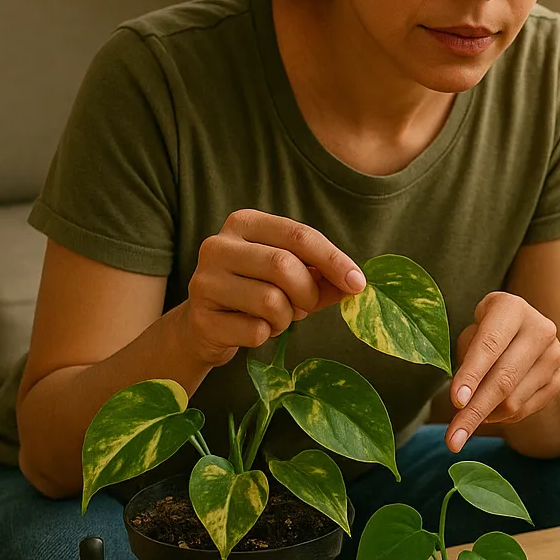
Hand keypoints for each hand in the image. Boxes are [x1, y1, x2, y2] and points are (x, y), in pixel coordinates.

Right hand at [182, 209, 365, 365]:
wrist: (206, 325)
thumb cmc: (256, 291)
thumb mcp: (291, 276)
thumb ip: (323, 276)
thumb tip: (357, 284)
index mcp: (244, 223)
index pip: (299, 235)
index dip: (334, 260)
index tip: (358, 283)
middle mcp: (218, 245)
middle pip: (284, 266)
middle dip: (308, 293)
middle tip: (307, 307)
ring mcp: (204, 281)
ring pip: (270, 301)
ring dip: (285, 318)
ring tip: (275, 318)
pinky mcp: (201, 318)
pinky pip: (255, 331)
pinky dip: (266, 335)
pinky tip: (253, 329)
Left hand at [446, 292, 559, 451]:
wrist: (528, 333)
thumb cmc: (488, 332)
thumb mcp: (472, 331)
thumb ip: (467, 356)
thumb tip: (464, 400)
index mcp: (512, 308)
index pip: (489, 345)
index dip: (471, 375)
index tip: (455, 402)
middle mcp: (540, 329)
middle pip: (503, 379)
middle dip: (474, 412)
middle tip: (453, 441)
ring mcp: (554, 356)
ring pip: (513, 401)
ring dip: (485, 416)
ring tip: (466, 417)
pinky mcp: (558, 380)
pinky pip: (524, 410)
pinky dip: (501, 417)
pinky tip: (490, 411)